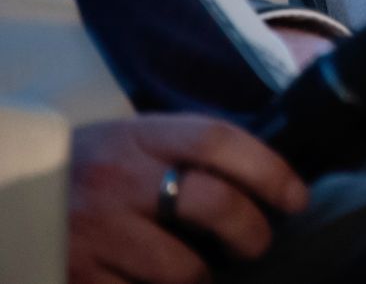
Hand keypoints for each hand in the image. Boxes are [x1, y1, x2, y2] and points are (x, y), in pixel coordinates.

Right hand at [68, 115, 307, 283]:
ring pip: (181, 269)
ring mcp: (95, 233)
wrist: (11, 191)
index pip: (220, 141)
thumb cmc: (89, 168)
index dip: (269, 170)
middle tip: (257, 243)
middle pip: (213, 204)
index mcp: (138, 138)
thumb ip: (186, 152)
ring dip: (202, 277)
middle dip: (251, 231)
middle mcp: (118, 181)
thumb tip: (267, 174)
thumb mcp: (132, 141)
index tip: (295, 198)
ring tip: (199, 272)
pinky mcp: (76, 278)